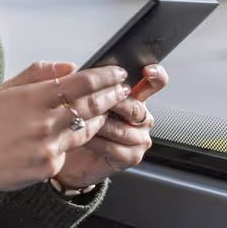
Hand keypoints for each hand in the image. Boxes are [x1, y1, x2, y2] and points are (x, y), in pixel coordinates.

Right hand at [0, 61, 130, 203]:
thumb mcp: (4, 90)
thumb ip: (38, 75)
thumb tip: (70, 67)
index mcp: (32, 98)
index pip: (80, 83)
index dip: (104, 77)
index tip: (117, 73)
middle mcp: (43, 122)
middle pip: (91, 105)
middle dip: (112, 95)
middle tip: (123, 89)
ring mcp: (48, 146)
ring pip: (87, 128)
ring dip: (101, 117)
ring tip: (108, 108)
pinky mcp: (50, 166)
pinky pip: (72, 149)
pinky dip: (77, 138)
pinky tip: (80, 131)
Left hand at [55, 64, 169, 188]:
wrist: (71, 152)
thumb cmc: (78, 121)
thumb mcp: (84, 98)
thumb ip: (92, 84)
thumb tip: (83, 71)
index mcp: (135, 97)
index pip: (155, 82)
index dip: (156, 74)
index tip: (147, 70)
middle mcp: (142, 117)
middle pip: (135, 107)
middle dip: (112, 104)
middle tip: (93, 102)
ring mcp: (139, 138)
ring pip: (122, 129)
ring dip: (98, 125)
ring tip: (80, 122)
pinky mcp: (132, 156)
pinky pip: (114, 148)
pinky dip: (95, 142)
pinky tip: (83, 138)